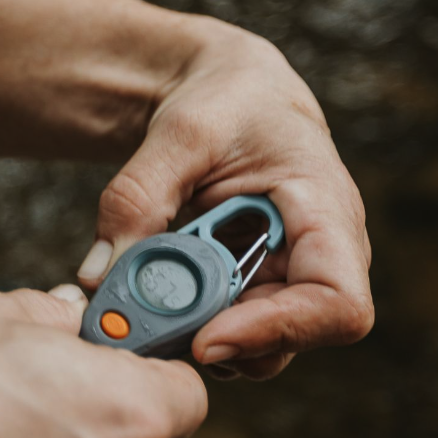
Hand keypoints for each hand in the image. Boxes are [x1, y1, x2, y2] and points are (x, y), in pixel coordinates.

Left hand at [77, 20, 373, 379]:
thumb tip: (99, 274)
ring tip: (141, 299)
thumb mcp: (181, 131)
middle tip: (145, 324)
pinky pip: (224, 326)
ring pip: (253, 345)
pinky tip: (147, 292)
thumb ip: (139, 196)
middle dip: (216, 338)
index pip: (338, 305)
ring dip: (193, 333)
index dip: (278, 332)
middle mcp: (320, 258)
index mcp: (328, 213)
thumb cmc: (226, 100)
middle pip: (290, 339)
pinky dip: (182, 321)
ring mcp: (287, 280)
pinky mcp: (253, 290)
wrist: (229, 93)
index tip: (207, 337)